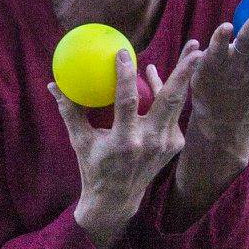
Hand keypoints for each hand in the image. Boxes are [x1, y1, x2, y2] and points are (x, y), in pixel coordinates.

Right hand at [52, 42, 201, 248]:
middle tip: (195, 48)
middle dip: (185, 73)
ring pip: (177, 104)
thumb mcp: (79, 141)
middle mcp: (150, 142)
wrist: (118, 200)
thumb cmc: (93, 167)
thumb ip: (69, 111)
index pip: (128, 102)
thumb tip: (53, 84)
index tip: (123, 52)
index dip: (126, 75)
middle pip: (172, 101)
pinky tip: (162, 79)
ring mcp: (166, 144)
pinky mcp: (173, 145)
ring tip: (194, 52)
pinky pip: (173, 114)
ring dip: (184, 77)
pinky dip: (168, 95)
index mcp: (124, 141)